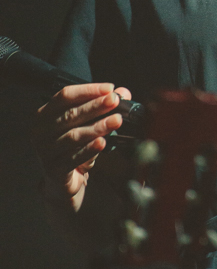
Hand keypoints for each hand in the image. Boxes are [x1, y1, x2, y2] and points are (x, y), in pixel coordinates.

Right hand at [33, 83, 131, 210]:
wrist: (62, 180)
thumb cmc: (73, 147)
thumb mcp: (86, 124)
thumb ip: (102, 107)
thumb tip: (124, 92)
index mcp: (45, 114)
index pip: (65, 96)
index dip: (88, 90)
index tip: (109, 88)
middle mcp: (40, 131)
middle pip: (70, 114)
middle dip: (95, 106)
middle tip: (115, 101)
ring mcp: (45, 150)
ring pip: (74, 135)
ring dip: (97, 127)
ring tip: (117, 121)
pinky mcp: (53, 169)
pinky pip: (73, 157)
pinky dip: (89, 149)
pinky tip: (103, 142)